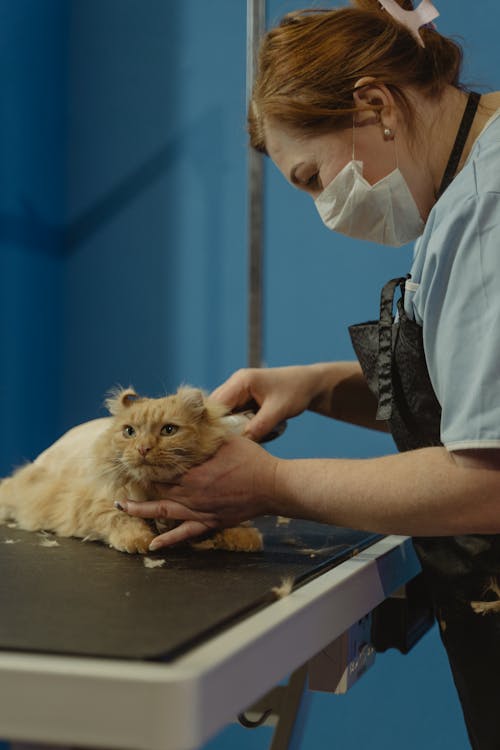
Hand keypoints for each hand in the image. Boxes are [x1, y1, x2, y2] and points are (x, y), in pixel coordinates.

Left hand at [119, 436, 279, 549]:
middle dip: (143, 481)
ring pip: (163, 511)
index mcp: (193, 472)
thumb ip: (207, 432)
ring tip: (122, 506)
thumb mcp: (227, 439)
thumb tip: (193, 417)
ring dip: (140, 509)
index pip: (162, 467)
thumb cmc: (252, 460)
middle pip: (158, 487)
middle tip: (127, 475)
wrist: (272, 486)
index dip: (149, 463)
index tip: (138, 457)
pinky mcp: (209, 522)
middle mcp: (191, 493)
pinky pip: (184, 534)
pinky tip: (154, 544)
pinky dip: (168, 540)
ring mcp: (199, 511)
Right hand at [211, 365, 322, 441]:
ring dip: (227, 427)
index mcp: (241, 381)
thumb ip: (259, 427)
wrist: (308, 383)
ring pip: (222, 413)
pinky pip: (232, 414)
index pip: (216, 403)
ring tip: (232, 442)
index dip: (213, 423)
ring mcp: (238, 390)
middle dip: (218, 427)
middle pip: (215, 408)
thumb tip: (241, 444)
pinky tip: (241, 436)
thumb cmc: (295, 392)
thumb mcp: (278, 411)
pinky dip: (235, 425)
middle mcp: (235, 383)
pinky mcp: (242, 398)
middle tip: (223, 446)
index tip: (216, 442)